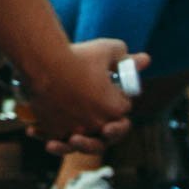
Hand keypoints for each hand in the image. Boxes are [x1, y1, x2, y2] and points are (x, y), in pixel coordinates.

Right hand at [20, 39, 149, 153]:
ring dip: (80, 137)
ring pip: (80, 139)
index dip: (118, 97)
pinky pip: (56, 136)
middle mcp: (97, 124)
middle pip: (105, 129)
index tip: (108, 85)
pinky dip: (51, 135)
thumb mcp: (106, 50)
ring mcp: (74, 130)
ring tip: (73, 134)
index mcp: (115, 108)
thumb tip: (145, 59)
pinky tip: (43, 131)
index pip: (123, 107)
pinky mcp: (53, 130)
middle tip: (93, 107)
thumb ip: (126, 57)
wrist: (43, 61)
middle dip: (104, 121)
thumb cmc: (77, 55)